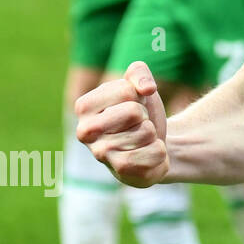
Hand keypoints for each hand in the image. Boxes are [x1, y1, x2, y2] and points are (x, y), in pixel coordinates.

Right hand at [75, 61, 168, 186]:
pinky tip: (147, 153)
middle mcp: (85, 131)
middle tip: (137, 124)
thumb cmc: (141, 112)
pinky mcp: (121, 170)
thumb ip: (139, 73)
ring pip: (146, 131)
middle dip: (145, 116)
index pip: (126, 90)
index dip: (138, 97)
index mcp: (84, 106)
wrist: (155, 144)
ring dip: (152, 134)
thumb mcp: (139, 86)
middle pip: (134, 111)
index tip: (132, 105)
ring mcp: (101, 154)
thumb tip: (147, 88)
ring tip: (141, 139)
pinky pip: (154, 152)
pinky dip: (160, 150)